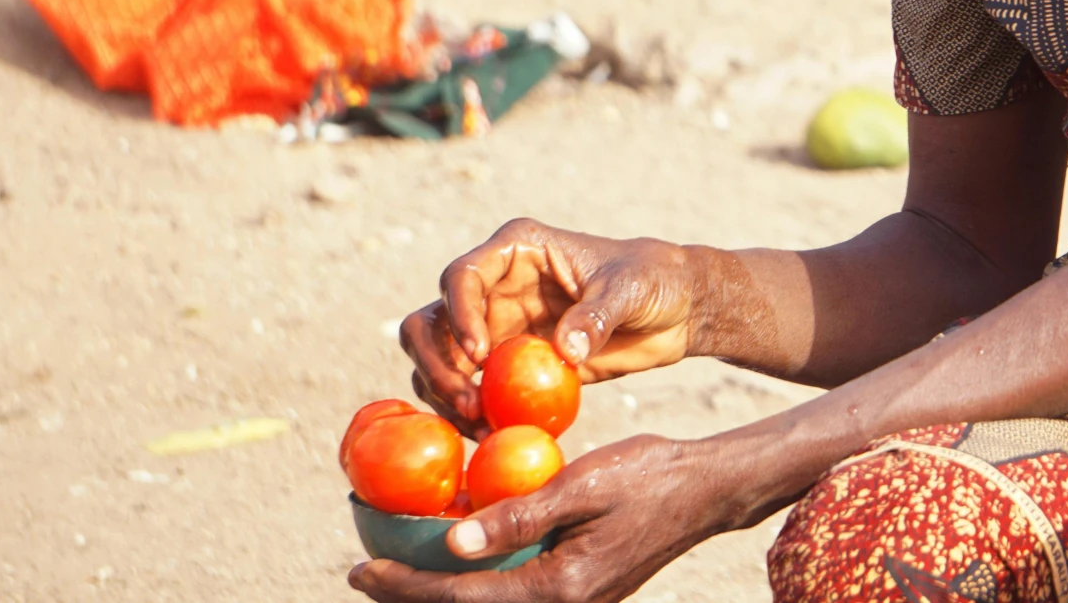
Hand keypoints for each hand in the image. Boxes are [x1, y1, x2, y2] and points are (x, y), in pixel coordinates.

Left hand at [347, 434, 769, 602]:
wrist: (707, 491)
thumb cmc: (650, 475)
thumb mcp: (583, 483)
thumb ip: (520, 514)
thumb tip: (454, 540)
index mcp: (561, 587)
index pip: (463, 597)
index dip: (405, 585)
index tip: (360, 567)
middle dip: (411, 599)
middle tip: (363, 574)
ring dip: (442, 595)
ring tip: (398, 570)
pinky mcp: (581, 593)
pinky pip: (513, 597)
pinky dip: (476, 586)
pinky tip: (458, 558)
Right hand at [400, 220, 710, 429]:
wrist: (674, 309)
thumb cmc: (653, 280)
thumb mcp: (631, 289)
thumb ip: (597, 315)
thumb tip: (563, 352)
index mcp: (517, 251)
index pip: (463, 276)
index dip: (459, 315)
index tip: (479, 355)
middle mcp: (495, 288)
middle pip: (431, 322)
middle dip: (435, 363)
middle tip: (467, 402)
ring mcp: (497, 328)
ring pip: (438, 361)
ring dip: (445, 395)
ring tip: (479, 424)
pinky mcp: (507, 366)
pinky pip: (468, 391)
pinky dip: (467, 413)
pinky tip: (488, 433)